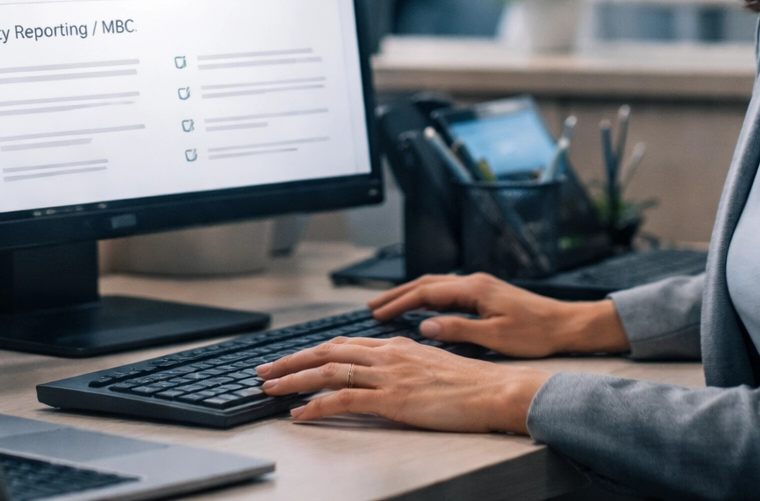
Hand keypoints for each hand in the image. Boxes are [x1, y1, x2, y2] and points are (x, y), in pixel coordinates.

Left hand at [257, 336, 548, 432]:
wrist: (495, 390)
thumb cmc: (471, 384)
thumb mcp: (432, 365)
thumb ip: (406, 364)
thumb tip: (386, 371)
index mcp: (396, 345)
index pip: (343, 344)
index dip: (312, 352)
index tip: (291, 360)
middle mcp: (387, 354)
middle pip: (327, 352)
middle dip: (291, 361)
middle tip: (264, 371)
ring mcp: (388, 376)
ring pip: (327, 371)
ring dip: (293, 381)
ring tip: (269, 390)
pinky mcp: (392, 399)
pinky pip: (343, 399)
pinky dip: (316, 406)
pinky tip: (300, 415)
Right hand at [367, 272, 628, 357]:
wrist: (566, 324)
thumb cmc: (535, 334)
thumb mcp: (495, 338)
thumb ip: (458, 330)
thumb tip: (424, 326)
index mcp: (473, 289)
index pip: (426, 293)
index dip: (398, 304)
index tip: (376, 315)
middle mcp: (474, 281)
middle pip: (426, 283)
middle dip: (397, 294)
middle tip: (371, 307)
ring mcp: (480, 285)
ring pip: (436, 285)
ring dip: (410, 293)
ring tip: (388, 305)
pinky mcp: (486, 292)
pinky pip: (447, 290)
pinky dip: (427, 296)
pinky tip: (420, 307)